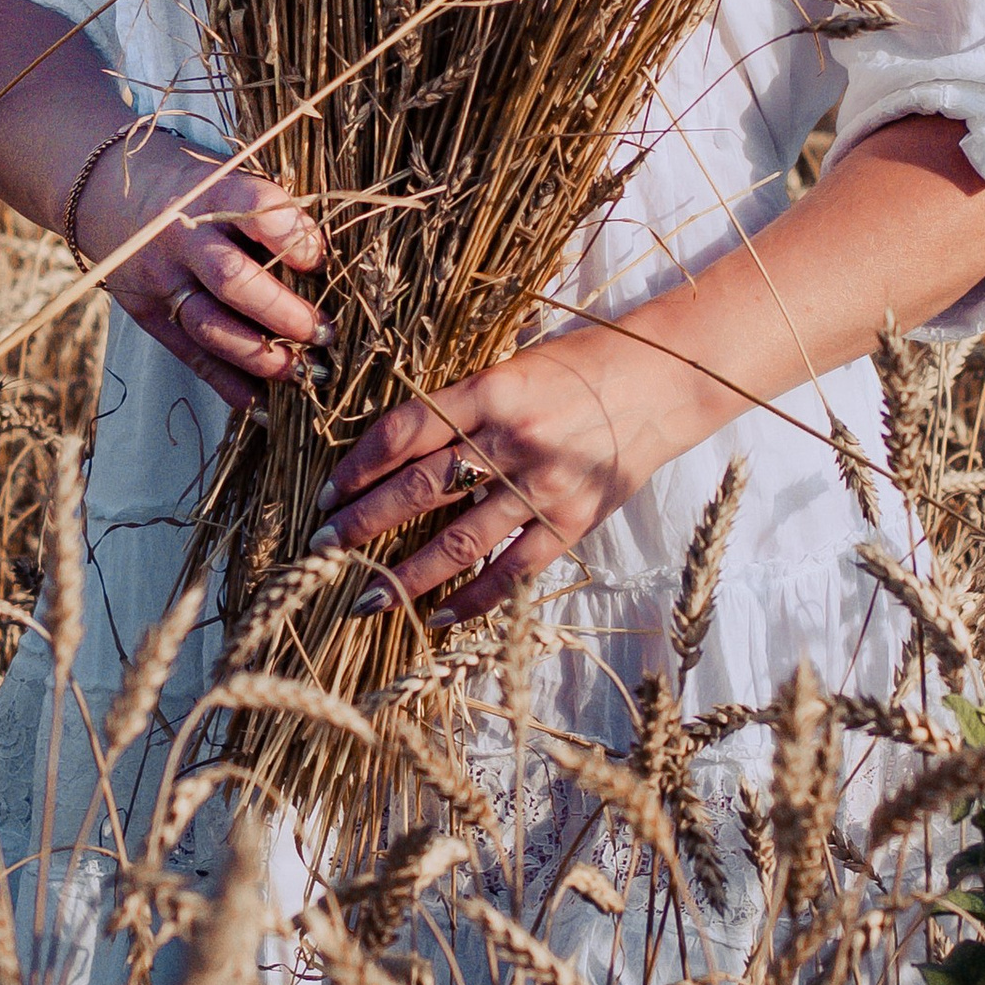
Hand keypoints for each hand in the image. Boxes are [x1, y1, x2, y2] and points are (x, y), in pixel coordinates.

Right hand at [78, 129, 327, 412]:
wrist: (104, 191)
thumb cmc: (191, 186)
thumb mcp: (227, 177)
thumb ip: (270, 213)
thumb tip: (327, 264)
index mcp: (209, 193)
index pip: (256, 211)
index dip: (294, 237)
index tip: (321, 261)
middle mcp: (180, 238)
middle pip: (233, 282)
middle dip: (285, 314)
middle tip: (325, 333)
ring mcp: (159, 279)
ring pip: (212, 329)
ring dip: (263, 358)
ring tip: (306, 372)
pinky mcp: (147, 313)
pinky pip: (191, 357)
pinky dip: (229, 386)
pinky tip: (263, 405)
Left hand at [311, 327, 687, 622]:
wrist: (662, 381)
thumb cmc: (578, 368)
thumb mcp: (512, 367)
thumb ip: (460, 408)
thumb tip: (395, 455)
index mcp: (490, 391)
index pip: (404, 433)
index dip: (357, 467)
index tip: (326, 494)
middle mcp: (511, 439)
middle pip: (419, 490)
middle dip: (362, 524)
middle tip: (322, 547)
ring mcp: (543, 485)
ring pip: (458, 541)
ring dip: (405, 575)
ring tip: (365, 598)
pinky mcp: (572, 521)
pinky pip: (512, 570)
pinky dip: (472, 599)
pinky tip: (437, 617)